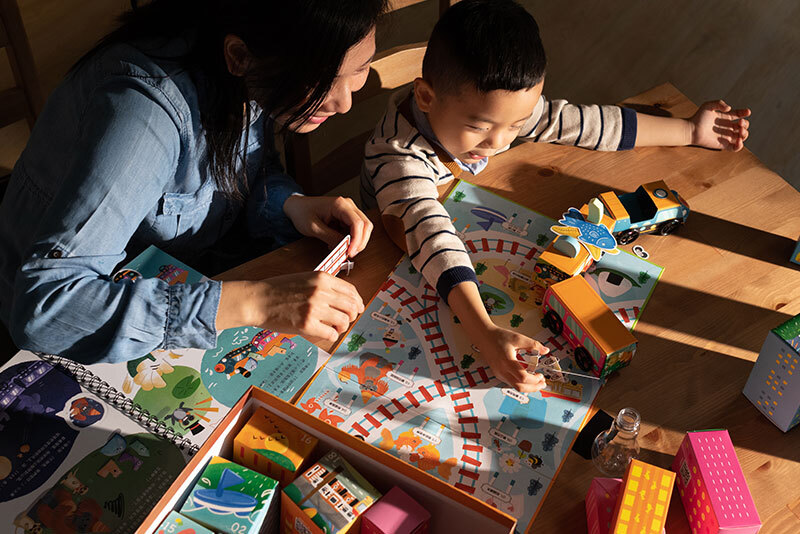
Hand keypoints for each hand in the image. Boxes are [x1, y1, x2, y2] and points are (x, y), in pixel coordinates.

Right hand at [217, 272, 364, 341]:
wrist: (258, 300)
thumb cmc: (278, 290)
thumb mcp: (305, 279)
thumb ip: (324, 286)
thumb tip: (344, 300)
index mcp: (322, 278)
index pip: (351, 291)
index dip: (357, 302)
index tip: (357, 309)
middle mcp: (321, 292)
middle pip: (351, 306)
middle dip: (352, 316)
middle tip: (346, 321)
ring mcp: (314, 308)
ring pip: (344, 321)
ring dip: (342, 327)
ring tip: (334, 328)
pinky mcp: (307, 324)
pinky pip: (331, 334)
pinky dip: (332, 336)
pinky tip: (325, 334)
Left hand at [283, 195, 372, 256]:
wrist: (297, 207)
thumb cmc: (302, 213)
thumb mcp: (313, 227)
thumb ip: (330, 237)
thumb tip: (344, 248)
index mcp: (340, 204)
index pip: (357, 223)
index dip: (357, 240)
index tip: (350, 253)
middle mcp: (348, 205)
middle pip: (365, 225)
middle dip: (360, 242)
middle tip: (350, 254)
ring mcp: (349, 210)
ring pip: (363, 228)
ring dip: (357, 242)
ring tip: (344, 250)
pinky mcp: (347, 217)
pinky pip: (356, 230)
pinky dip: (351, 240)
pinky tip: (340, 244)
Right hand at [476, 325, 549, 392]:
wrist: (483, 337)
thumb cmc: (498, 336)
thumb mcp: (518, 338)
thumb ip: (533, 344)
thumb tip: (545, 350)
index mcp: (507, 361)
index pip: (523, 378)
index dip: (534, 380)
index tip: (541, 375)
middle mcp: (502, 370)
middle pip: (520, 387)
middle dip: (533, 388)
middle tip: (542, 383)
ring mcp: (499, 374)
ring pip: (515, 387)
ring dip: (527, 386)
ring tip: (536, 380)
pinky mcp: (498, 374)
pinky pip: (511, 383)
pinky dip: (520, 383)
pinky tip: (526, 377)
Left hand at [690, 100, 749, 150]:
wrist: (691, 130)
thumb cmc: (698, 117)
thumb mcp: (708, 105)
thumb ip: (719, 103)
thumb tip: (729, 109)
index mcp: (726, 117)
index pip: (739, 114)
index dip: (745, 113)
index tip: (747, 112)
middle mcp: (727, 127)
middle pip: (743, 126)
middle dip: (745, 124)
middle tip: (739, 123)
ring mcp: (726, 136)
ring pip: (742, 137)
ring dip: (745, 134)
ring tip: (739, 131)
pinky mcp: (723, 145)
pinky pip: (735, 148)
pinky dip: (740, 146)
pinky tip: (738, 141)